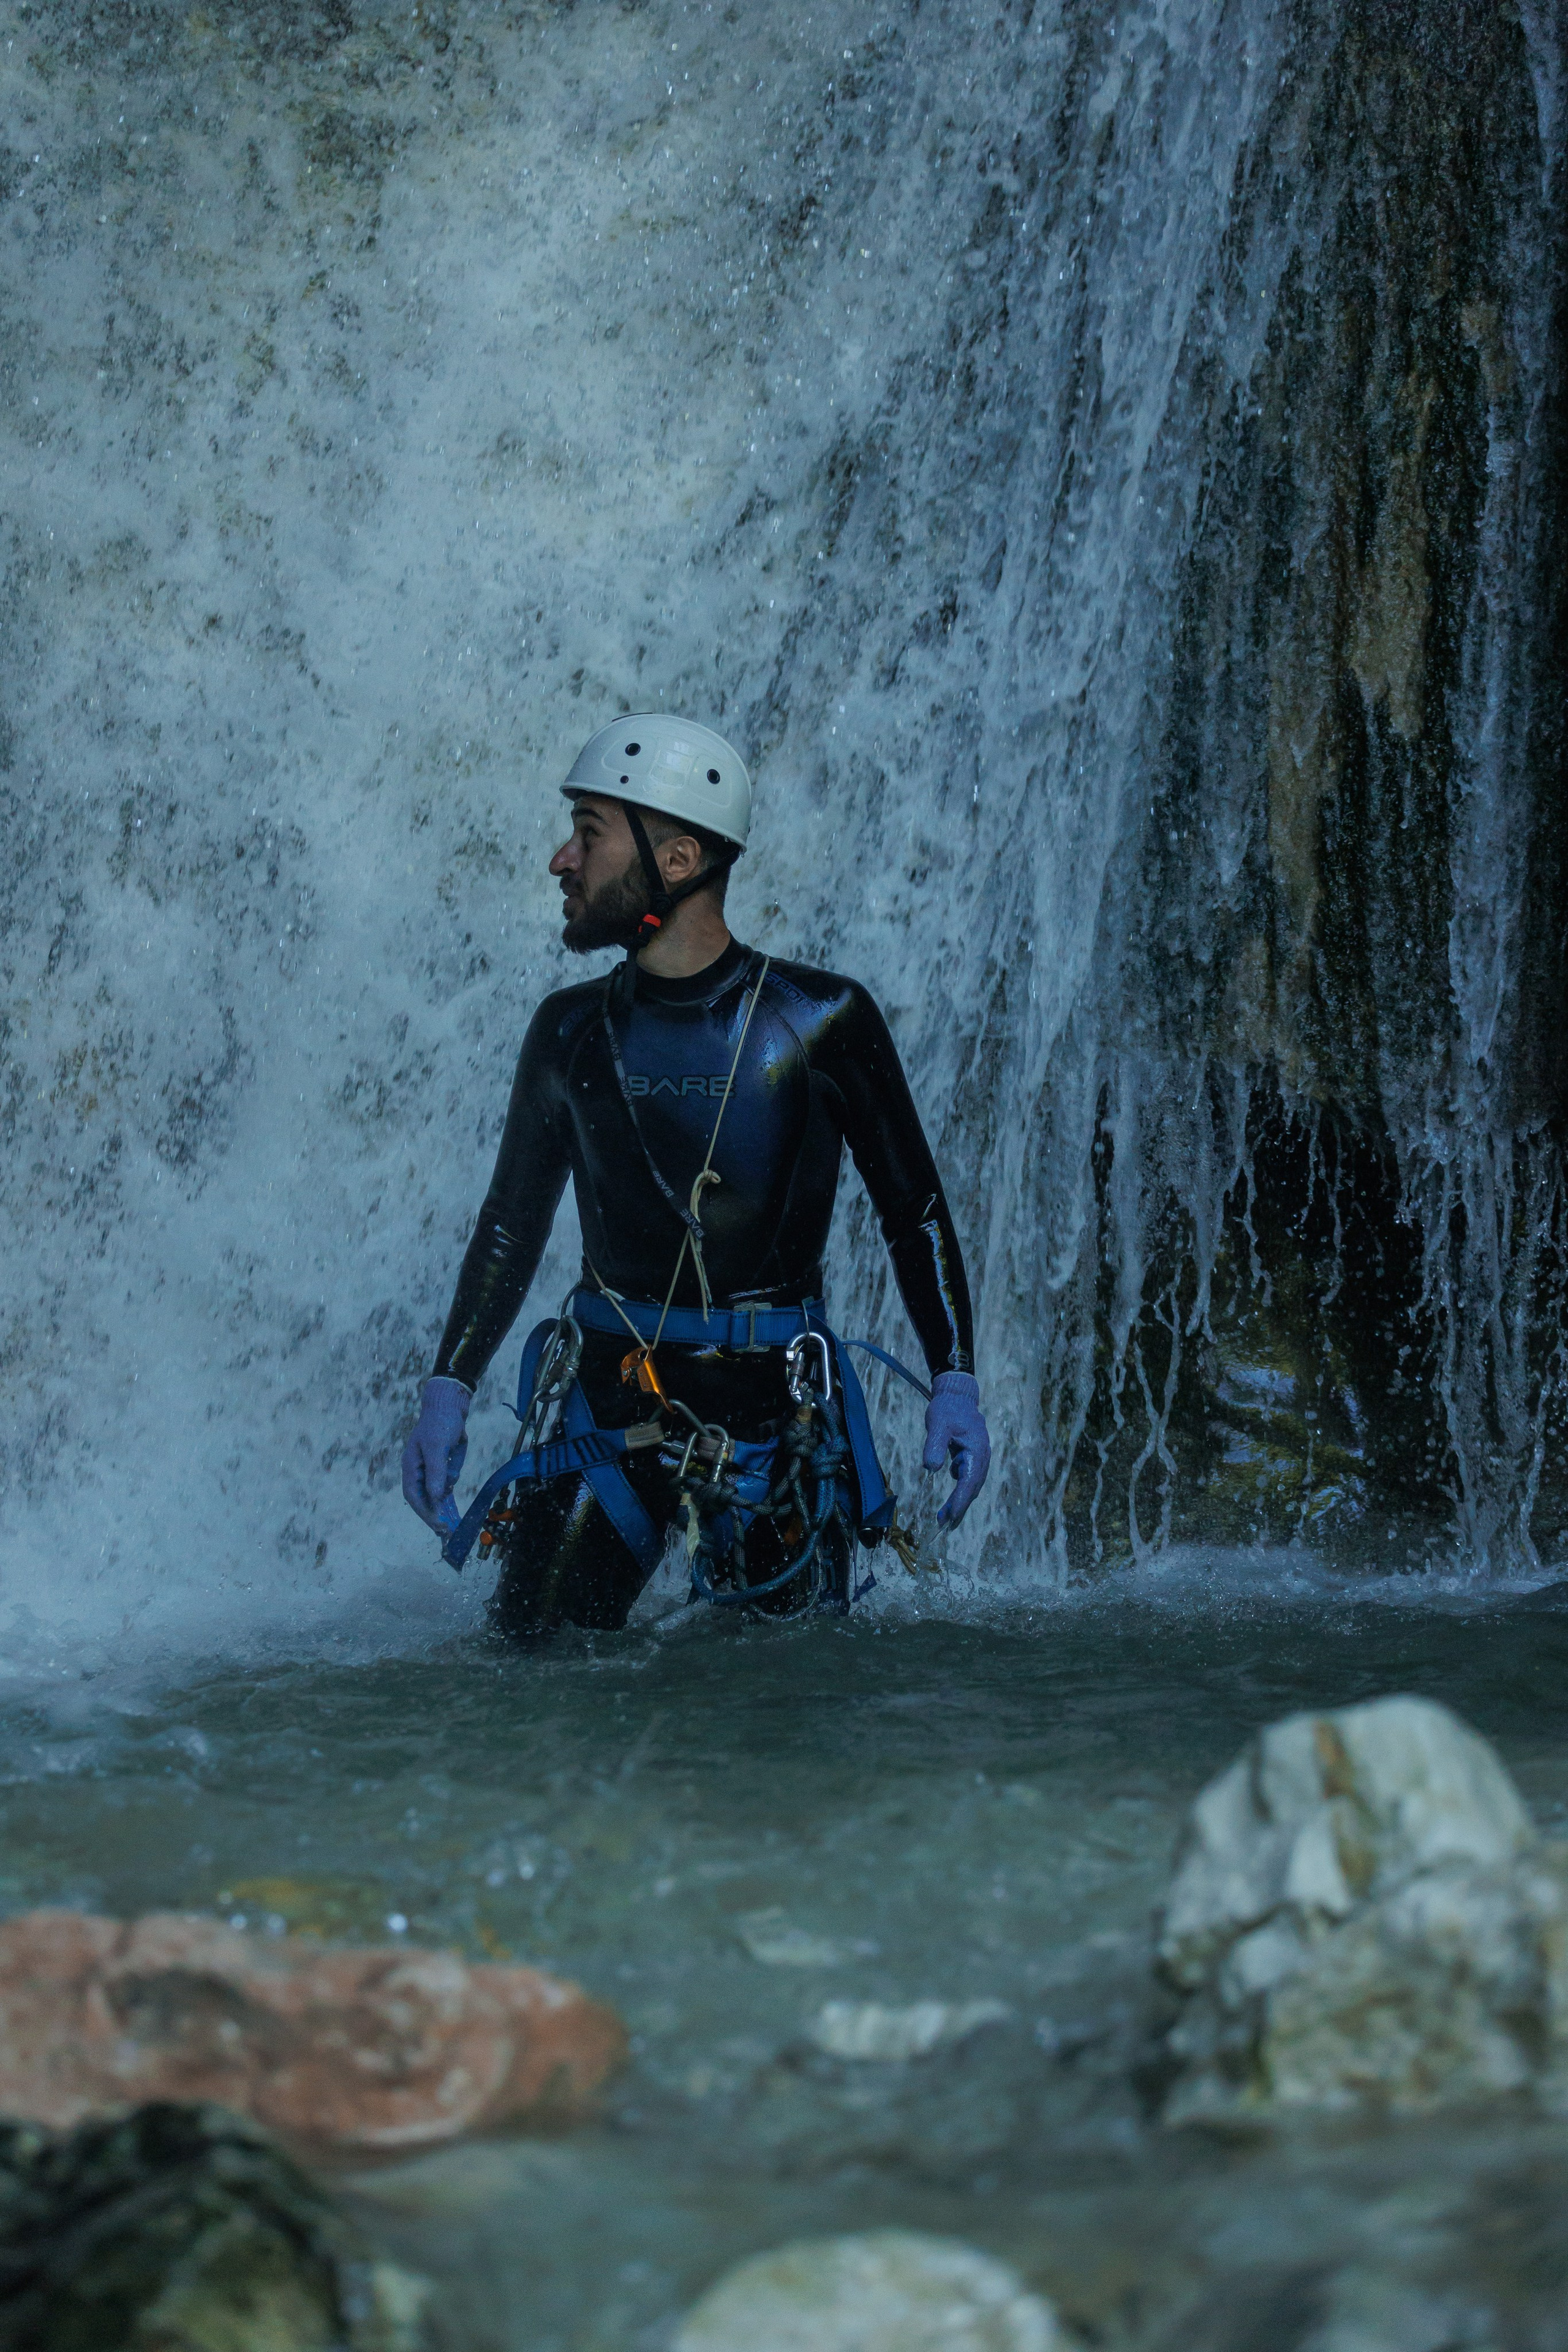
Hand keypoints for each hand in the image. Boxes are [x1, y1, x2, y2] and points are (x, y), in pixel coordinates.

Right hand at [402, 1377, 472, 1533]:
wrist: (451, 1404)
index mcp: (411, 1466)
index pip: (413, 1495)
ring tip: (451, 1526)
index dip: (424, 1511)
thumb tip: (436, 1497)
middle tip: (446, 1531)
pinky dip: (449, 1492)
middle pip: (422, 1498)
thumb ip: (436, 1473)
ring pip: (434, 1493)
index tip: (437, 1524)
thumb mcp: (438, 1448)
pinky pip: (445, 1484)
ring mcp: (430, 1468)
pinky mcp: (442, 1465)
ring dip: (442, 1507)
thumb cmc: (441, 1423)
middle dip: (432, 1515)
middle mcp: (419, 1470)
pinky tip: (454, 1504)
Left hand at [922, 1371, 990, 1526]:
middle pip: (971, 1488)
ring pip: (970, 1485)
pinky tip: (950, 1500)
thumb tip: (931, 1469)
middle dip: (959, 1507)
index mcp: (977, 1451)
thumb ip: (934, 1446)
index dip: (960, 1501)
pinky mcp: (972, 1457)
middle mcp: (981, 1457)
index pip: (969, 1482)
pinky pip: (967, 1478)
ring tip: (945, 1517)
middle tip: (944, 1525)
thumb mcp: (938, 1424)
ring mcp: (978, 1457)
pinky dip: (959, 1491)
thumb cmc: (948, 1408)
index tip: (950, 1517)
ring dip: (959, 1502)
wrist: (957, 1395)